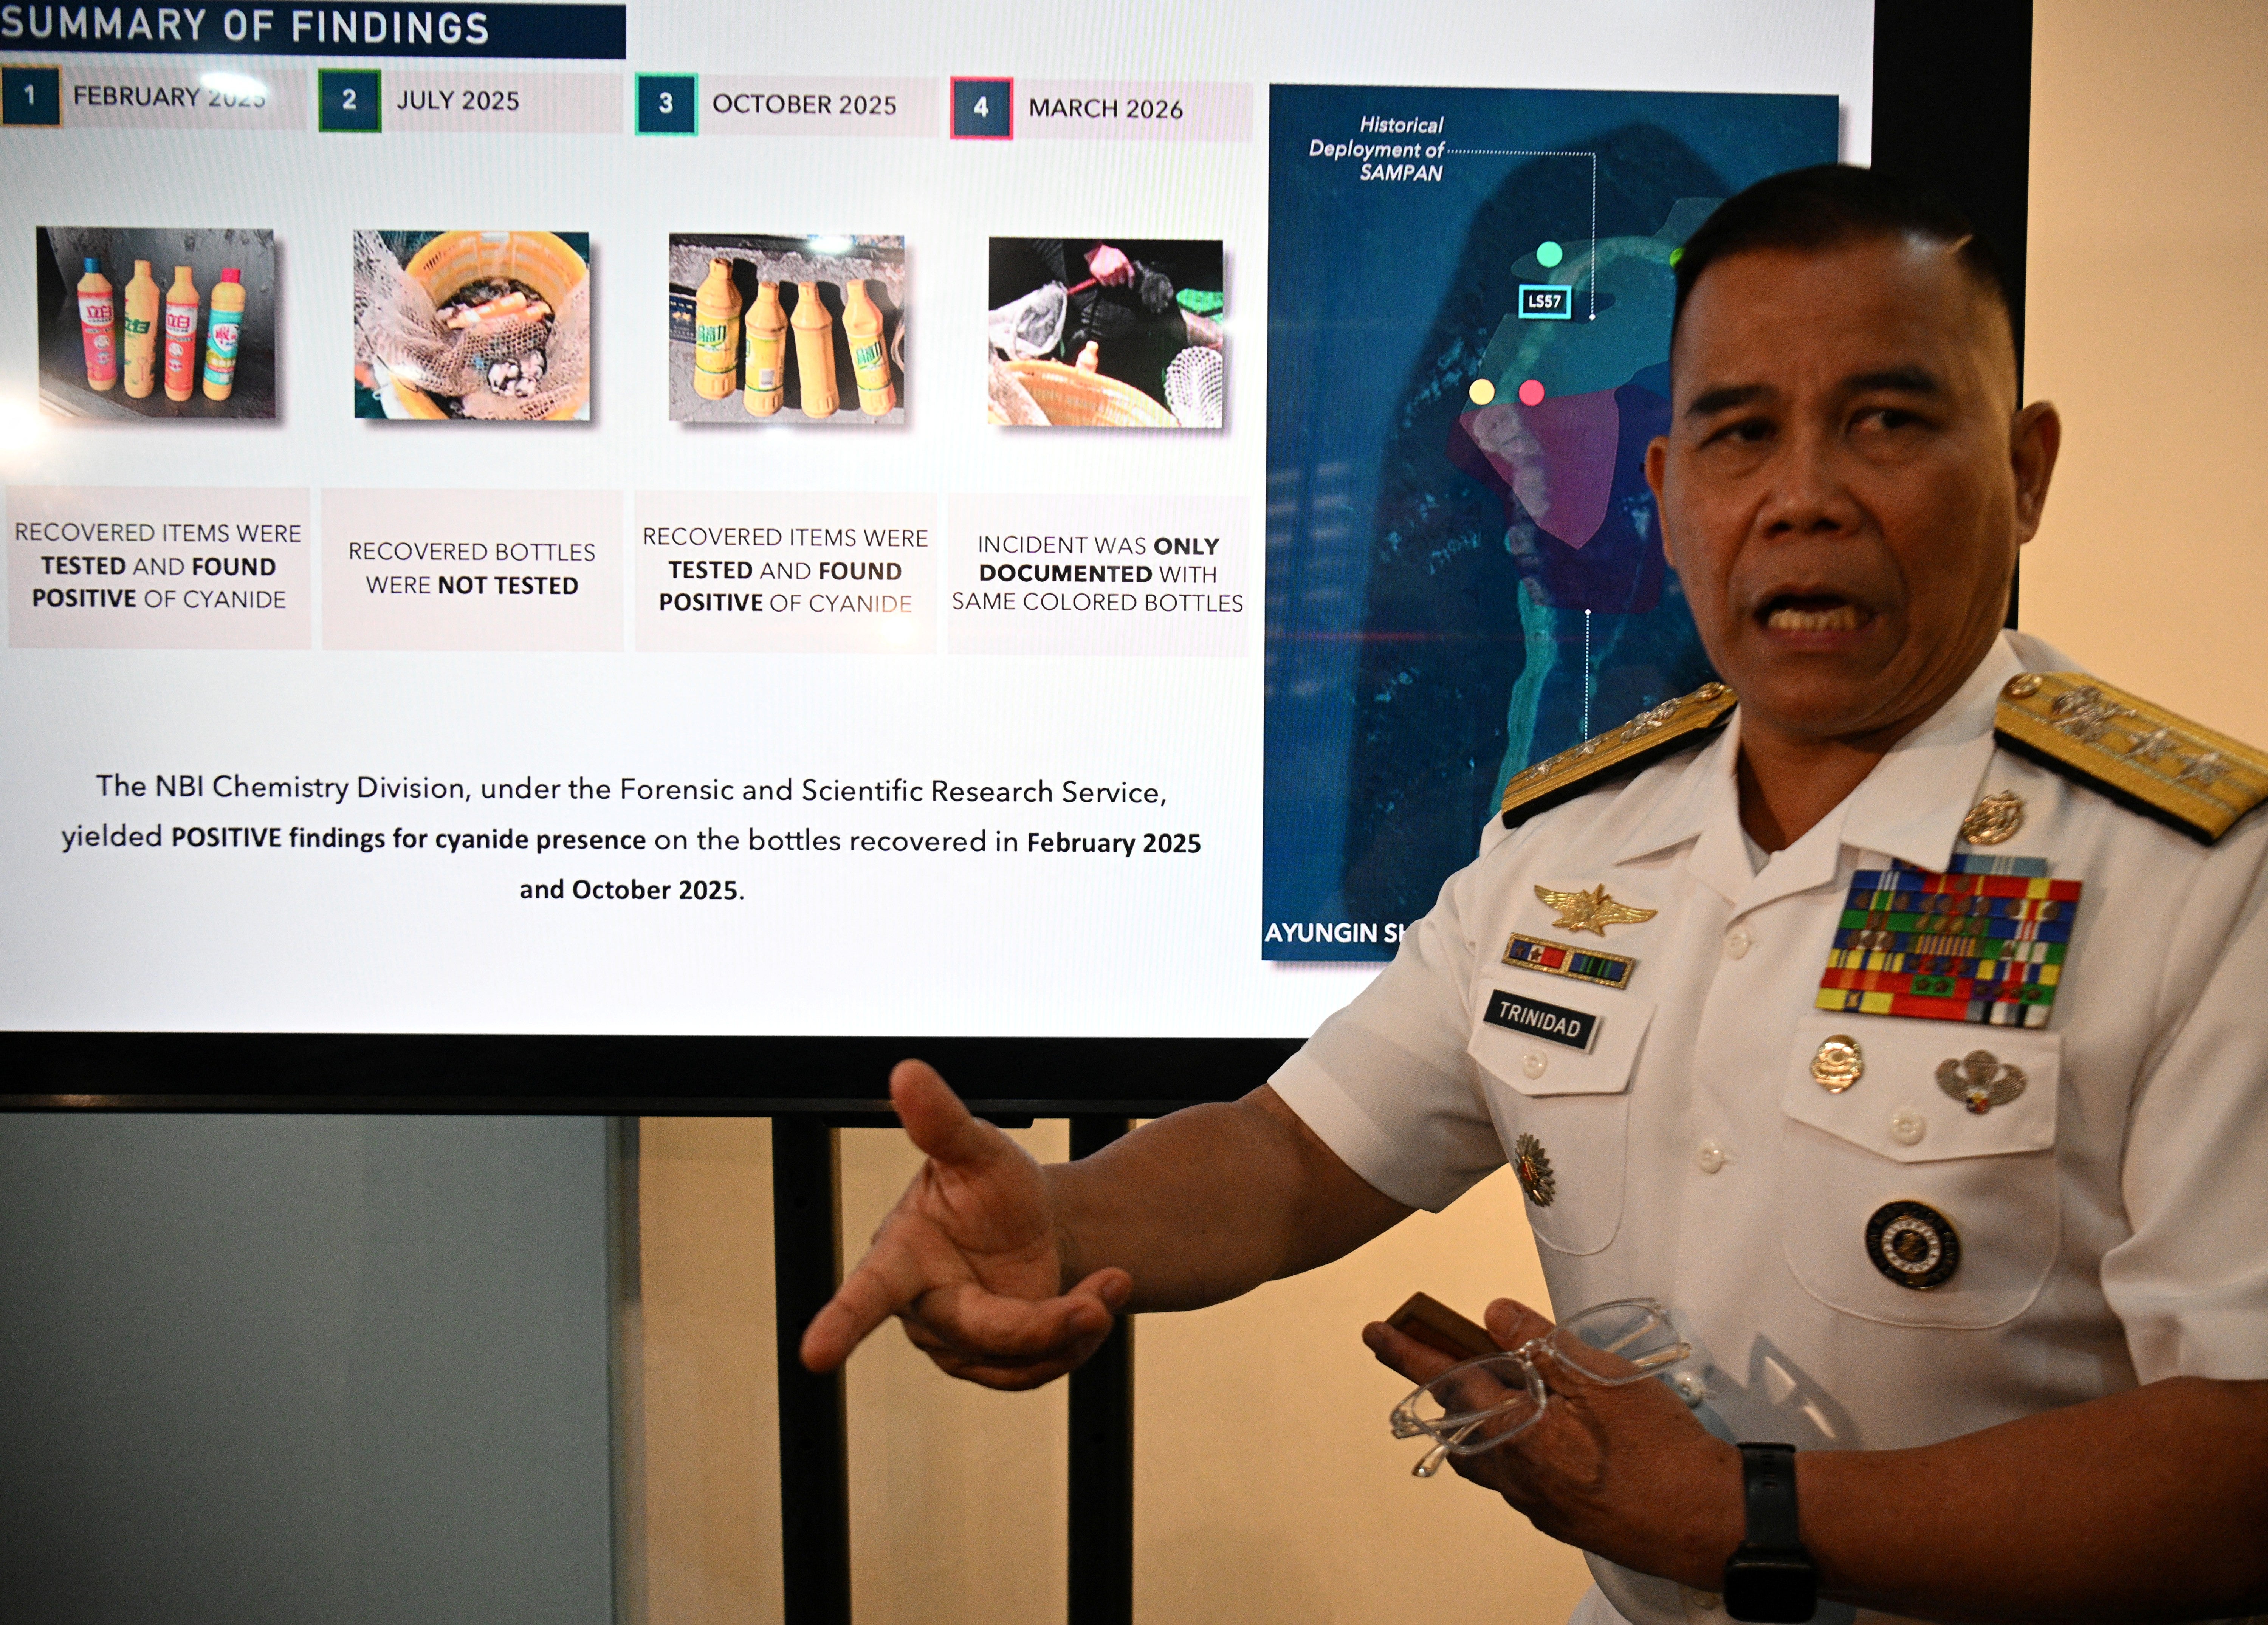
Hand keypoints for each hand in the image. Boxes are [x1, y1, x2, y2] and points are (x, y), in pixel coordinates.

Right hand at [799, 1060, 1131, 1388]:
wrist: (1036, 1223)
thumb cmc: (991, 1184)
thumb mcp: (977, 1147)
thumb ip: (940, 1120)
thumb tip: (906, 1072)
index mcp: (901, 1255)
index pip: (867, 1292)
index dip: (841, 1323)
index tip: (813, 1355)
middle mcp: (921, 1310)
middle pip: (979, 1333)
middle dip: (1043, 1323)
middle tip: (1099, 1300)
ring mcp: (956, 1345)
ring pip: (1016, 1360)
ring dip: (1074, 1328)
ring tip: (1106, 1287)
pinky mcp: (991, 1365)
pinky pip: (1036, 1370)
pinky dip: (1077, 1339)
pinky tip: (1093, 1306)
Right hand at [1084, 244, 1133, 285]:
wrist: (1096, 251)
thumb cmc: (1109, 253)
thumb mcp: (1120, 255)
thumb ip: (1126, 265)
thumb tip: (1128, 277)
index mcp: (1124, 262)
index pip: (1131, 275)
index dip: (1131, 282)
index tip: (1130, 286)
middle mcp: (1118, 268)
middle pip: (1121, 281)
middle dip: (1118, 279)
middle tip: (1113, 274)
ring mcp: (1110, 272)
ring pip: (1113, 283)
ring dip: (1110, 280)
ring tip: (1107, 273)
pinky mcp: (1102, 276)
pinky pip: (1105, 284)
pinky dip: (1104, 281)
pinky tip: (1102, 274)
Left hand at [1364, 1298, 1742, 1586]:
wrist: (1709, 1521)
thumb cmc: (1662, 1452)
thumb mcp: (1602, 1376)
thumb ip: (1541, 1342)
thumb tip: (1495, 1314)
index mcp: (1515, 1431)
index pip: (1443, 1380)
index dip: (1406, 1353)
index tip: (1376, 1333)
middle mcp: (1514, 1472)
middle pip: (1455, 1422)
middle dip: (1440, 1384)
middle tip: (1432, 1351)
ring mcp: (1535, 1501)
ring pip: (1483, 1453)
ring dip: (1475, 1418)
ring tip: (1485, 1386)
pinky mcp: (1560, 1517)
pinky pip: (1516, 1475)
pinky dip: (1512, 1444)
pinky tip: (1538, 1428)